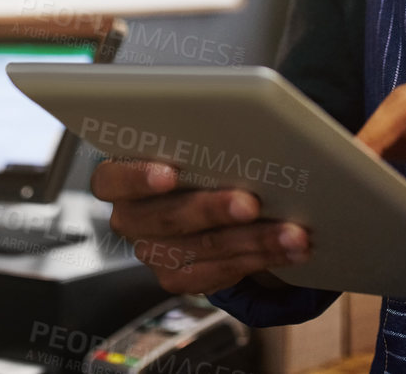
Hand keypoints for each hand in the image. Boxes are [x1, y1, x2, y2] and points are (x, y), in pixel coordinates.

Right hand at [91, 158, 311, 293]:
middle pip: (169, 218)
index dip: (137, 177)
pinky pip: (221, 274)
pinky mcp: (178, 279)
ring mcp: (152, 253)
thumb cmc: (195, 157)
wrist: (201, 200)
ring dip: (256, 239)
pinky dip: (262, 258)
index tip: (170, 173)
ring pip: (206, 248)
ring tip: (293, 231)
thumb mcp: (188, 140)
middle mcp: (130, 218)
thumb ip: (197, 137)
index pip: (111, 178)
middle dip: (215, 209)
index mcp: (118, 178)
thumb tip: (242, 127)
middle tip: (251, 202)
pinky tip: (290, 248)